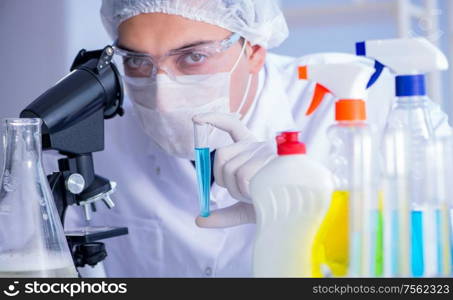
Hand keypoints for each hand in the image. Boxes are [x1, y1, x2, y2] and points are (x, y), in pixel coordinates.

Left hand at [192, 112, 275, 227]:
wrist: (299, 211)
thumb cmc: (274, 205)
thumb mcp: (245, 210)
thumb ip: (223, 215)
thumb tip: (199, 220)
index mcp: (249, 149)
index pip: (232, 125)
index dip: (214, 119)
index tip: (196, 119)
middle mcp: (256, 145)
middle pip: (222, 158)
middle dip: (227, 184)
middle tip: (248, 194)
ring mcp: (266, 152)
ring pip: (233, 171)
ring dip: (240, 191)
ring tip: (259, 195)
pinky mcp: (274, 162)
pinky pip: (244, 173)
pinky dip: (242, 188)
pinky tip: (251, 191)